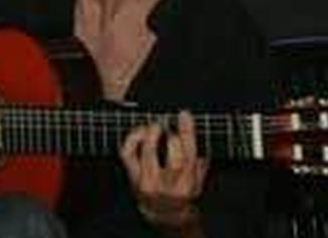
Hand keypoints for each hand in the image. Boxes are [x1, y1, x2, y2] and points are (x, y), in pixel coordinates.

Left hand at [120, 110, 207, 231]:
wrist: (163, 213)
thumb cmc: (181, 193)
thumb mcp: (198, 181)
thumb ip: (200, 160)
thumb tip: (198, 133)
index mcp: (187, 185)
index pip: (189, 155)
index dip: (187, 132)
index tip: (184, 114)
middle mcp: (167, 186)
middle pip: (172, 156)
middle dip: (171, 137)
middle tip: (169, 126)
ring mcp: (148, 182)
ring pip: (148, 151)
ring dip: (151, 133)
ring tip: (155, 125)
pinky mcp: (132, 177)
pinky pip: (127, 153)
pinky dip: (132, 138)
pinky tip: (140, 131)